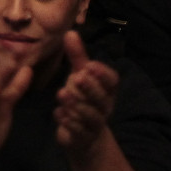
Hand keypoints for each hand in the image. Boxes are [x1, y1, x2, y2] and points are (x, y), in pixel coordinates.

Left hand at [55, 31, 117, 155]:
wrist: (82, 135)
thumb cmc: (82, 97)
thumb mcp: (80, 75)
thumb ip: (77, 56)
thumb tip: (70, 32)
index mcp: (108, 90)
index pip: (112, 80)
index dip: (102, 74)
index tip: (88, 65)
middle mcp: (106, 106)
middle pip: (101, 98)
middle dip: (89, 87)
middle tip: (76, 78)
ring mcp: (96, 124)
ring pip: (90, 115)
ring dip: (76, 104)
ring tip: (61, 95)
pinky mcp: (84, 138)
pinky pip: (78, 131)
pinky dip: (68, 122)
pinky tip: (58, 113)